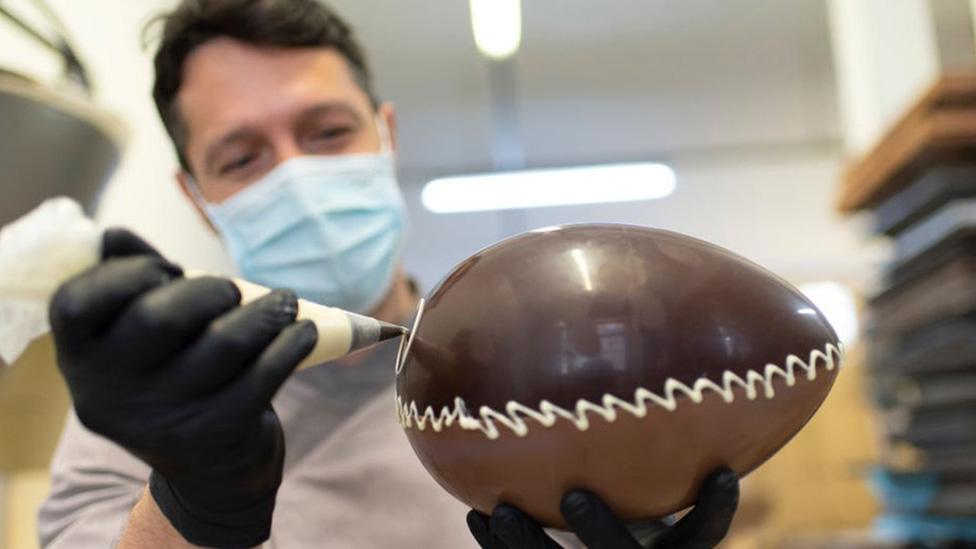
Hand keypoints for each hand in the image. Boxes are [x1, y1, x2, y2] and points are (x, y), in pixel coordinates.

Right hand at [50, 228, 316, 547]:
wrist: (209, 471)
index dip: (125, 274)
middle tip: (231, 290)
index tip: (166, 269)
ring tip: (285, 303)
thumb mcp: (137, 341)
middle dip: (207, 291)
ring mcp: (164, 419)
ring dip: (266, 312)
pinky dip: (291, 344)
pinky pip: (264, 374)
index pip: (75, 304)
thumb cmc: (171, 377)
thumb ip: (127, 282)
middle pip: (160, 317)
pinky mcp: (217, 433)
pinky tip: (304, 331)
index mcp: (79, 360)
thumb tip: (113, 234)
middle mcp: (110, 394)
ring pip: (224, 343)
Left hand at [467, 469, 738, 548]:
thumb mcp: (660, 485)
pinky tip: (480, 515)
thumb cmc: (643, 503)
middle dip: (598, 529)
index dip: (714, 510)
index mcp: (672, 548)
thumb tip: (671, 368)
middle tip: (573, 494)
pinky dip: (498, 545)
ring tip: (502, 511)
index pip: (703, 535)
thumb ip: (664, 452)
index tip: (722, 475)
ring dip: (529, 542)